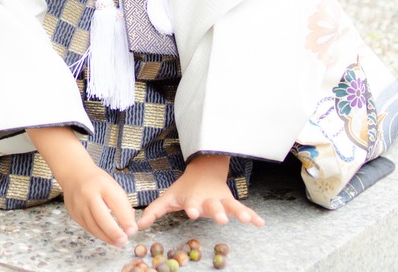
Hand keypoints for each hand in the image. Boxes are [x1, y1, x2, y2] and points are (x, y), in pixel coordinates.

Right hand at [26, 126, 137, 245]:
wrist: (74, 174)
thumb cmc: (98, 182)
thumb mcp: (113, 186)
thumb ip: (123, 205)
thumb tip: (130, 226)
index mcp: (102, 185)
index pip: (116, 204)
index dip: (125, 219)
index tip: (133, 230)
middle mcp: (88, 194)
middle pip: (101, 217)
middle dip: (114, 232)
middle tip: (124, 241)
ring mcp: (78, 205)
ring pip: (93, 226)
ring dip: (107, 237)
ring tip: (118, 242)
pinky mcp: (73, 213)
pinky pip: (87, 227)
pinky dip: (99, 234)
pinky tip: (107, 237)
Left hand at [137, 154, 264, 229]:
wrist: (203, 171)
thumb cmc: (183, 190)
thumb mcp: (167, 198)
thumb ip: (154, 212)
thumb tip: (137, 226)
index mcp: (192, 199)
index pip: (191, 203)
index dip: (192, 207)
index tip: (192, 213)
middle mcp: (207, 200)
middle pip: (213, 206)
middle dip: (217, 212)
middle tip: (222, 220)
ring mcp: (220, 200)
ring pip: (230, 206)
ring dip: (238, 213)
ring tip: (246, 220)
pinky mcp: (230, 201)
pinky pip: (242, 208)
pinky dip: (252, 215)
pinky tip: (260, 223)